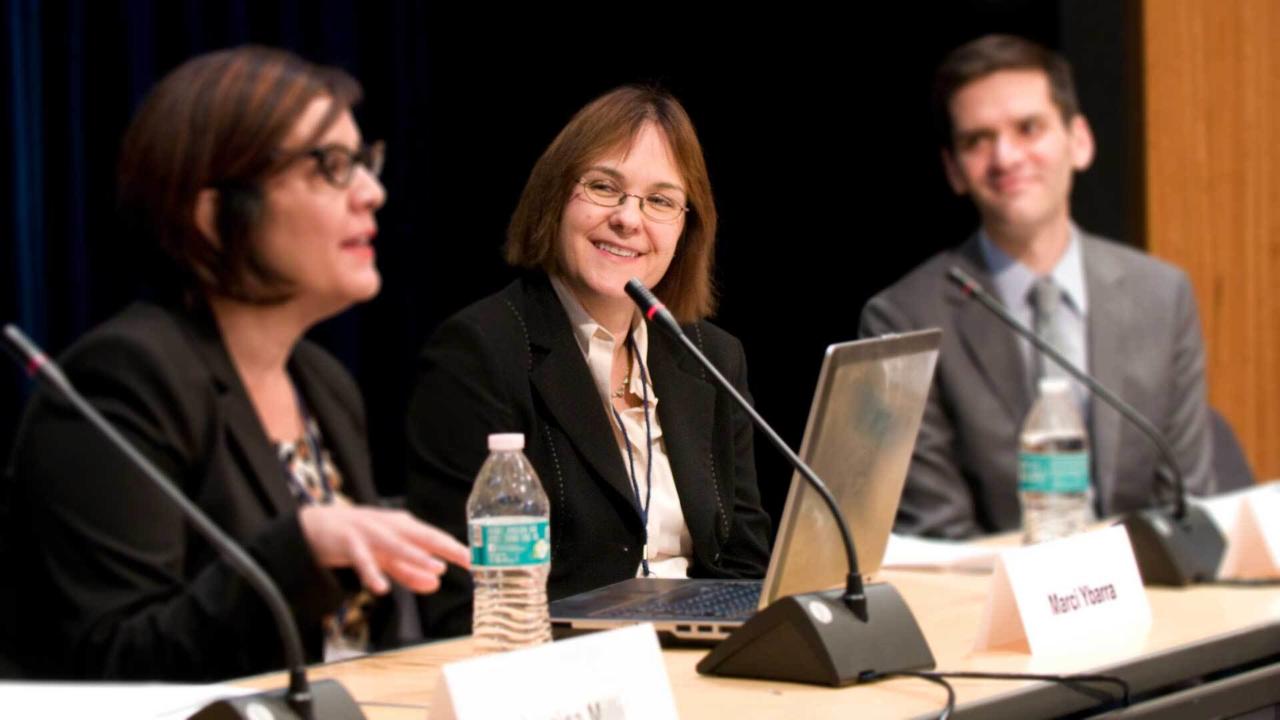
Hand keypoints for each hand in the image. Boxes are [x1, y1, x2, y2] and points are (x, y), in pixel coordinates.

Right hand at [298, 505, 469, 594]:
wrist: (317, 525)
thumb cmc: (358, 538)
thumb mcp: (387, 557)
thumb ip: (409, 572)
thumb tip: (435, 584)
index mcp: (403, 528)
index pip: (435, 538)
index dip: (457, 550)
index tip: (478, 562)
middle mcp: (391, 527)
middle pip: (424, 536)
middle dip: (447, 547)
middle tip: (468, 559)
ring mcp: (370, 532)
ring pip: (397, 544)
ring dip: (417, 556)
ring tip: (436, 568)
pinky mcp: (348, 541)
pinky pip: (362, 559)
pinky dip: (372, 573)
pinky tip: (381, 588)